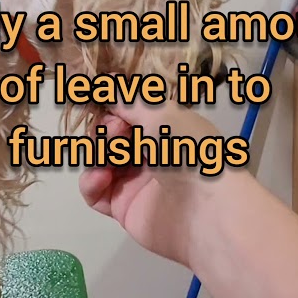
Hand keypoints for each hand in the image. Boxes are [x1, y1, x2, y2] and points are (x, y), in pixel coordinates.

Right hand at [78, 99, 249, 268]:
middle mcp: (151, 153)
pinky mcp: (124, 208)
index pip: (129, 114)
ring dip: (97, 154)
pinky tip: (101, 178)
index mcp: (166, 129)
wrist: (206, 210)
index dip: (115, 108)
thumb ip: (129, 101)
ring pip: (99, 162)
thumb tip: (106, 87)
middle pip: (111, 136)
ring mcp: (136, 182)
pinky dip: (91, 183)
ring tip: (108, 159)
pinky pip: (95, 193)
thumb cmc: (189, 152)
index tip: (112, 108)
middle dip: (106, 130)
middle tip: (116, 134)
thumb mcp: (162, 114)